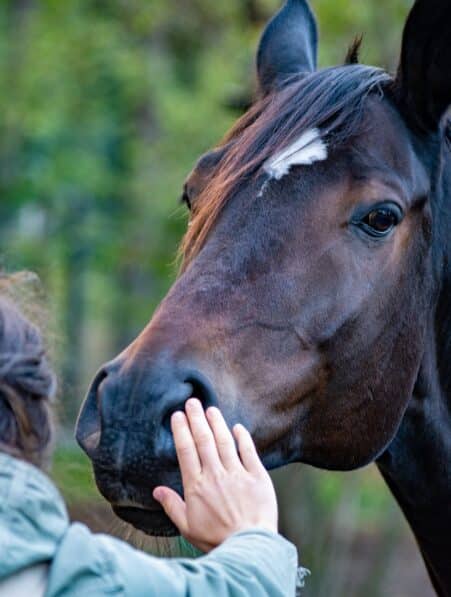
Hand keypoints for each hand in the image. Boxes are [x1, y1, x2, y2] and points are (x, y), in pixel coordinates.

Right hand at [153, 398, 277, 551]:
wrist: (249, 548)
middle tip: (192, 402)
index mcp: (196, 486)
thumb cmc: (216, 540)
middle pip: (204, 440)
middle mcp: (215, 475)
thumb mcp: (188, 527)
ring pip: (224, 441)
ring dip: (217, 423)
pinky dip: (243, 438)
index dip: (181, 430)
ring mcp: (237, 474)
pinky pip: (249, 452)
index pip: (186, 451)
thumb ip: (172, 506)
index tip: (177, 416)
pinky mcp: (257, 477)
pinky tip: (237, 427)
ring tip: (211, 409)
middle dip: (196, 418)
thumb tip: (156, 490)